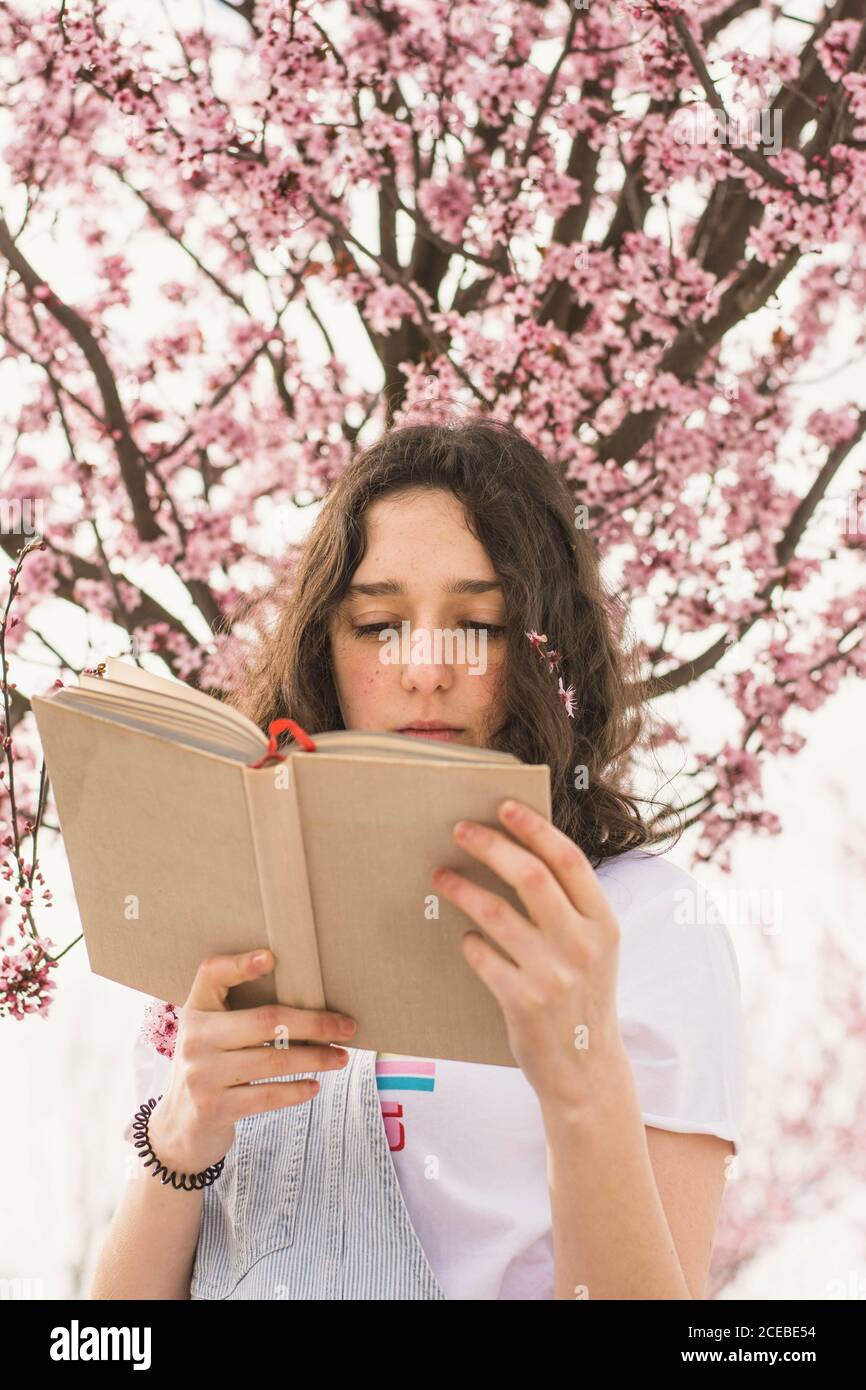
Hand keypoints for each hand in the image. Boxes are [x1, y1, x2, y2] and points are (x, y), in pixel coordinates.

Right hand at [146, 948, 356, 1173]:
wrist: (178, 1126)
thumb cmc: (210, 1066)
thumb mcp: (212, 1033)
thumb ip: (240, 1013)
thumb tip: (309, 1000)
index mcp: (196, 1010)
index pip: (212, 974)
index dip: (241, 964)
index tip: (273, 958)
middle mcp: (195, 1038)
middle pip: (266, 1020)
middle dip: (314, 1024)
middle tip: (347, 1028)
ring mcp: (202, 1074)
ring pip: (273, 1059)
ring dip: (315, 1058)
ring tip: (341, 1057)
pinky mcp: (214, 1108)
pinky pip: (266, 1095)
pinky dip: (296, 1090)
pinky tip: (314, 1086)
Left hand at [431, 799, 626, 1111]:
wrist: (587, 1069)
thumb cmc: (582, 996)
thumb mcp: (594, 947)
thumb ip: (568, 905)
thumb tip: (518, 849)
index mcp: (603, 922)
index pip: (569, 860)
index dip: (534, 828)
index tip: (504, 807)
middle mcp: (582, 944)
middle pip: (530, 876)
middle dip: (490, 846)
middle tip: (460, 830)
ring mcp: (553, 974)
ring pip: (496, 913)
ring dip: (462, 888)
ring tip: (440, 876)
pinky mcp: (523, 1002)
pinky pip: (481, 956)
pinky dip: (469, 942)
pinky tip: (466, 940)